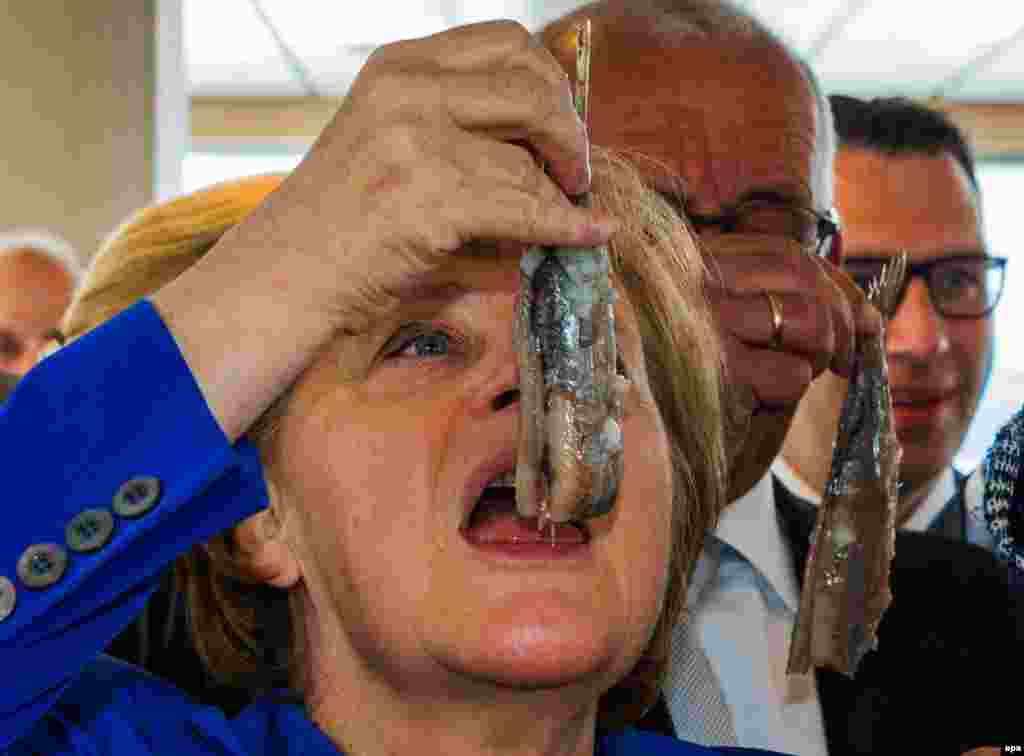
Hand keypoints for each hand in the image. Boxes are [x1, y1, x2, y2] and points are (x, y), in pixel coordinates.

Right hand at [152, 21, 613, 440]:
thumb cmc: (338, 220)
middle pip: (532, 90)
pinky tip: (592, 235)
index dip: (552, 81)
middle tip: (576, 172)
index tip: (564, 121)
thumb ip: (456, 122)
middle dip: (571, 134)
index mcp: (400, 65)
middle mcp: (407, 90)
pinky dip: (566, 228)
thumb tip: (556, 138)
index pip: (507, 43)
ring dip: (557, 197)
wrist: (281, 278)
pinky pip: (525, 211)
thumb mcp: (388, 141)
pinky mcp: (430, 201)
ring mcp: (416, 142)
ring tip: (565, 216)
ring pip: (527, 163)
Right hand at [701, 234, 881, 500]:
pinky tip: (760, 402)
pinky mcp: (718, 371)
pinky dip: (793, 392)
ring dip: (823, 354)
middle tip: (845, 361)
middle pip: (801, 272)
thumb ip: (786, 310)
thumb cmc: (703, 398)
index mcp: (693, 268)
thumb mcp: (738, 339)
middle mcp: (693, 285)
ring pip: (807, 317)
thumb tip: (871, 316)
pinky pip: (792, 373)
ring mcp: (704, 324)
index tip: (863, 320)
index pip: (784, 254)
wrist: (654, 462)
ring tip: (800, 378)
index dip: (837, 283)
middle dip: (843, 317)